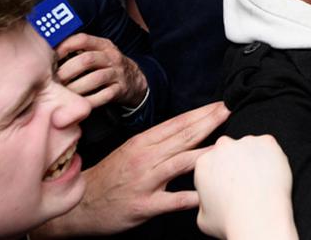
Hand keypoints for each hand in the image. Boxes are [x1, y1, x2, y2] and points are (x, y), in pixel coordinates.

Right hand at [34, 101, 229, 236]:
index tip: (220, 105)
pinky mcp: (143, 205)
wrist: (81, 203)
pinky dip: (189, 196)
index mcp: (142, 142)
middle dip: (208, 123)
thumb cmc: (110, 177)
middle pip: (182, 137)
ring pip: (179, 163)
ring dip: (204, 153)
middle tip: (229, 111)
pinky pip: (171, 201)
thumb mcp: (131, 151)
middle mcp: (144, 158)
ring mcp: (144, 181)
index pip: (176, 123)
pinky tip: (206, 193)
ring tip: (224, 147)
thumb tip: (187, 132)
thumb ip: (158, 143)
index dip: (200, 113)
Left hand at [56, 34, 147, 107]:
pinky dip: (89, 100)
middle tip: (54, 81)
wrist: (134, 80)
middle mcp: (112, 56)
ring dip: (76, 87)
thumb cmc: (107, 65)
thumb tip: (50, 51)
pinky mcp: (120, 89)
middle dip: (67, 70)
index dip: (65, 46)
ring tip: (63, 94)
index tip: (51, 57)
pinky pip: (104, 95)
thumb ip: (79, 50)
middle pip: (87, 60)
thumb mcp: (98, 52)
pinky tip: (78, 104)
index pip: (82, 39)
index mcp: (103, 44)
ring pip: (95, 78)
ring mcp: (117, 73)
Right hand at [195, 136, 297, 239]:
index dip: (221, 174)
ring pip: (250, 147)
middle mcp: (223, 148)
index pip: (212, 162)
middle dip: (235, 162)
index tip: (229, 185)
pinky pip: (269, 146)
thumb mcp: (203, 219)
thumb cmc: (233, 222)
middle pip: (229, 150)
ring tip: (260, 181)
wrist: (259, 220)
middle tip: (245, 182)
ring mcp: (246, 142)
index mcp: (204, 163)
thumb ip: (203, 202)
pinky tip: (271, 173)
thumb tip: (207, 202)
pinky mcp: (267, 142)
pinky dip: (272, 156)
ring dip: (253, 159)